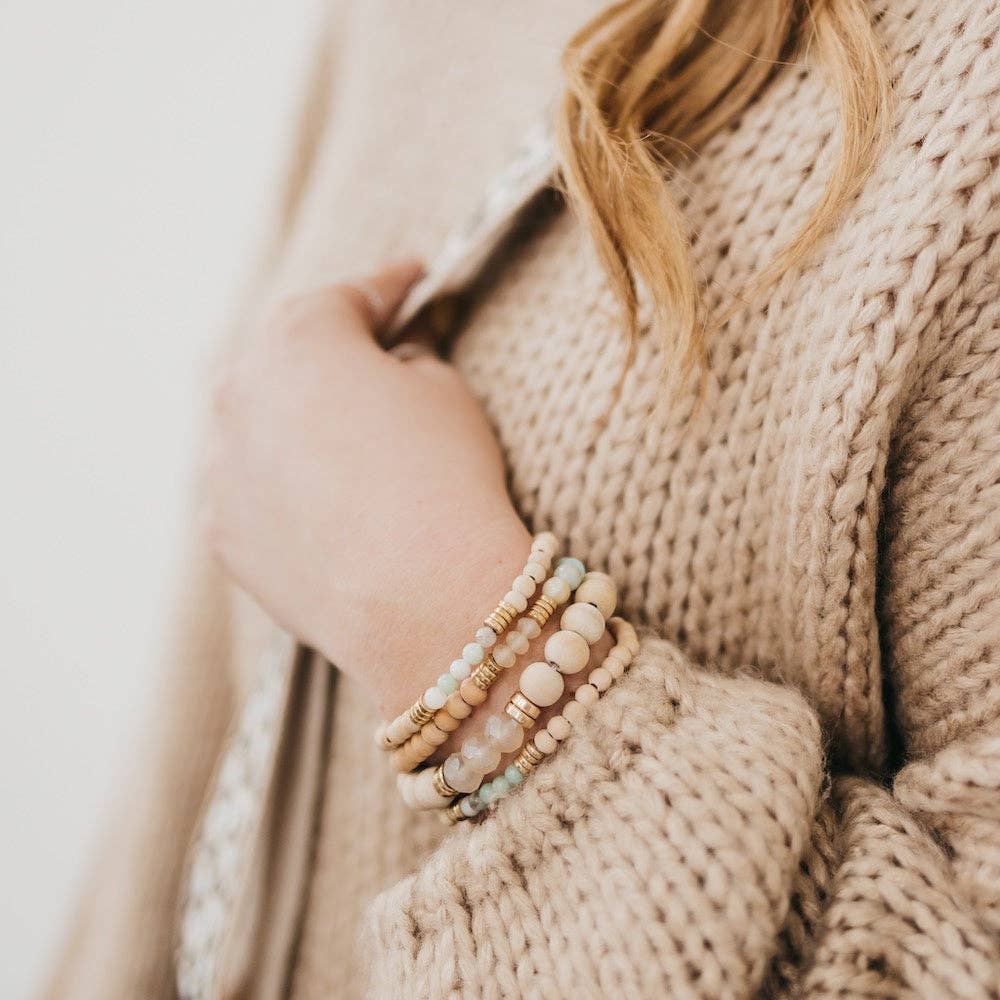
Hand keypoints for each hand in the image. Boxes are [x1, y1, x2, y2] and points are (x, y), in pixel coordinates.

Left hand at [201, 261, 531, 715]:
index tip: (415, 280)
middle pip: (292, 355)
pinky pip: (253, 487)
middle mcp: (240, 389)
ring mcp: (220, 464)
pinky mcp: (222, 529)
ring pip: (262, 424)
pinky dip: (284, 484)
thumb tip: (396, 357)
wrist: (423, 599)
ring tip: (351, 448)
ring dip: (301, 423)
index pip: (353, 296)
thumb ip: (412, 355)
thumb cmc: (443, 479)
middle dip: (335, 354)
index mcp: (300, 335)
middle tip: (382, 361)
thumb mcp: (447, 391)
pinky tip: (328, 506)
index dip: (393, 286)